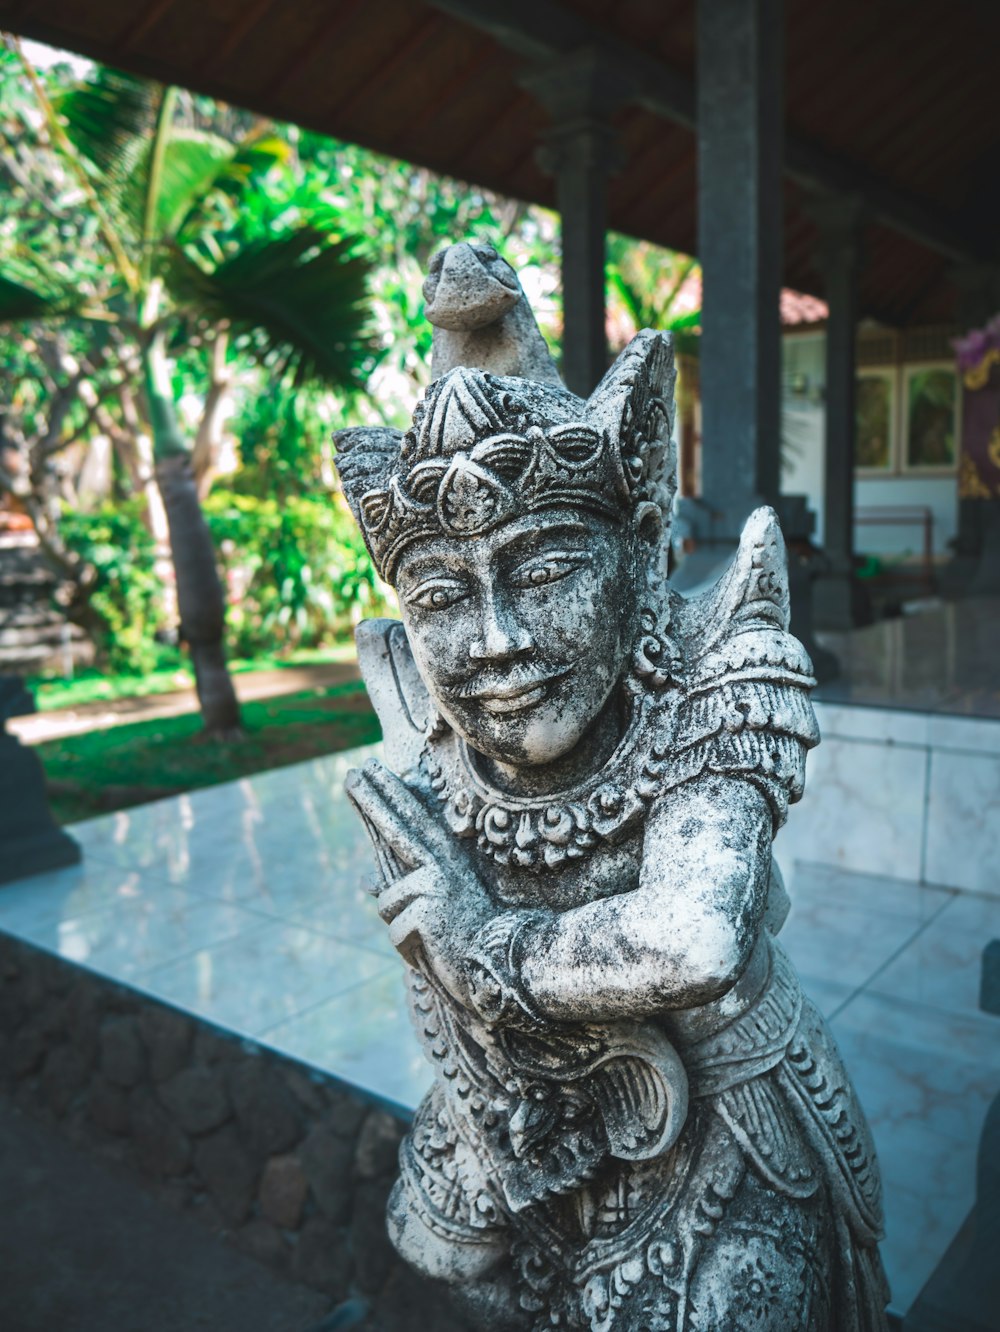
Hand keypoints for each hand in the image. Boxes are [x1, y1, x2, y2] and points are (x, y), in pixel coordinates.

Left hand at [344, 759, 493, 1003]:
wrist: (502, 966)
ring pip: (386, 903)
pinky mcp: (424, 912)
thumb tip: (363, 881)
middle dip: (371, 798)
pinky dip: (409, 948)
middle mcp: (440, 866)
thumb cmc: (470, 939)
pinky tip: (436, 950)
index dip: (389, 792)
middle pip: (395, 826)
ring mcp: (432, 886)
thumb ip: (404, 888)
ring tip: (434, 938)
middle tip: (348, 772)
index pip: (411, 819)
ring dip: (403, 927)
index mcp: (446, 861)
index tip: (368, 768)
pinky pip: (395, 931)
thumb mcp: (438, 907)